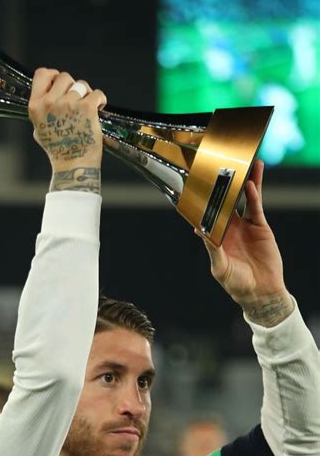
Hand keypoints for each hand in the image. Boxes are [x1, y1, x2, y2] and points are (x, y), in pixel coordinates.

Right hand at [28, 68, 106, 192]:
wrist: (73, 166)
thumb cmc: (58, 151)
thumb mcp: (39, 130)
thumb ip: (42, 111)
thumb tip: (47, 97)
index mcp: (36, 106)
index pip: (42, 74)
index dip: (53, 76)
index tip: (61, 85)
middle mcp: (50, 102)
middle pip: (64, 77)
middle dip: (72, 87)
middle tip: (77, 102)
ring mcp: (69, 104)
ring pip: (81, 84)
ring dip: (86, 94)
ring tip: (87, 109)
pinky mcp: (87, 108)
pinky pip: (96, 94)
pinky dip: (100, 100)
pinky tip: (98, 109)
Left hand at [201, 160, 293, 326]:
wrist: (260, 291)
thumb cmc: (236, 283)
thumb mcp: (220, 266)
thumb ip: (212, 248)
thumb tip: (200, 231)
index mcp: (216, 236)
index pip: (207, 214)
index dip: (203, 200)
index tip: (195, 185)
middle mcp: (230, 227)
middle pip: (226, 200)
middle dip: (224, 184)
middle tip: (220, 164)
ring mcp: (245, 226)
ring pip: (243, 199)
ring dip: (245, 182)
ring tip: (246, 163)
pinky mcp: (260, 227)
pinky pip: (255, 208)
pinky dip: (253, 196)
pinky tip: (250, 184)